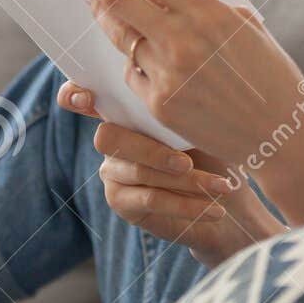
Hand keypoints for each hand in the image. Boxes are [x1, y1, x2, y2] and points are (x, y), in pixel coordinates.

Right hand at [57, 81, 283, 267]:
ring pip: (140, 171)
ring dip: (186, 181)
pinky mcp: (121, 201)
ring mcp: (112, 170)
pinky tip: (214, 208)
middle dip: (152, 150)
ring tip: (222, 187)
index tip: (87, 99)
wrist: (228, 202)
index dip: (75, 95)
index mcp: (127, 110)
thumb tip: (183, 99)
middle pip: (110, 138)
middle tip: (188, 162)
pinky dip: (186, 204)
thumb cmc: (215, 154)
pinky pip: (150, 198)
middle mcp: (112, 137)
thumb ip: (181, 112)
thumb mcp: (202, 127)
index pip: (84, 95)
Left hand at [60, 0, 303, 168]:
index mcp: (207, 12)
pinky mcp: (159, 104)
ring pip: (118, 35)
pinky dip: (131, 58)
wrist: (280, 135)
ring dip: (100, 12)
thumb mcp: (245, 26)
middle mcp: (181, 40)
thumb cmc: (270, 75)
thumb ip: (204, 5)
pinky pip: (132, 72)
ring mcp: (167, 74)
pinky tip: (135, 51)